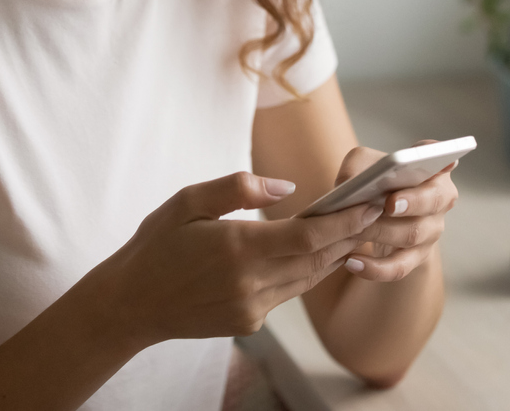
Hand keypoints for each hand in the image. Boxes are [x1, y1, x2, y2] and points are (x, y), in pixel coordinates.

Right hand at [102, 172, 383, 344]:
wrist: (130, 304)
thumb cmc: (156, 245)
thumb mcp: (188, 202)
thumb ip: (238, 188)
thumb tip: (287, 187)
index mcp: (239, 249)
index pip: (309, 236)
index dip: (346, 220)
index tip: (371, 202)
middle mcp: (251, 284)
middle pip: (319, 259)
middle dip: (352, 235)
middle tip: (379, 210)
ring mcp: (252, 308)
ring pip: (308, 279)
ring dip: (336, 255)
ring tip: (359, 229)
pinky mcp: (249, 322)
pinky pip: (289, 293)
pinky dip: (307, 272)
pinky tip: (319, 254)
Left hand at [335, 140, 459, 282]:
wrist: (376, 217)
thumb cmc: (374, 183)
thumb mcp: (362, 166)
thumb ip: (357, 166)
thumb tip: (350, 183)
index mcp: (431, 168)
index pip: (444, 160)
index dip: (445, 161)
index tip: (445, 162)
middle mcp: (439, 198)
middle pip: (433, 201)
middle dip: (412, 202)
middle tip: (389, 204)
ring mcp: (431, 229)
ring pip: (412, 234)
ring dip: (380, 232)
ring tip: (353, 231)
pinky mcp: (417, 257)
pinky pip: (399, 267)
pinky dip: (375, 268)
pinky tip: (352, 262)